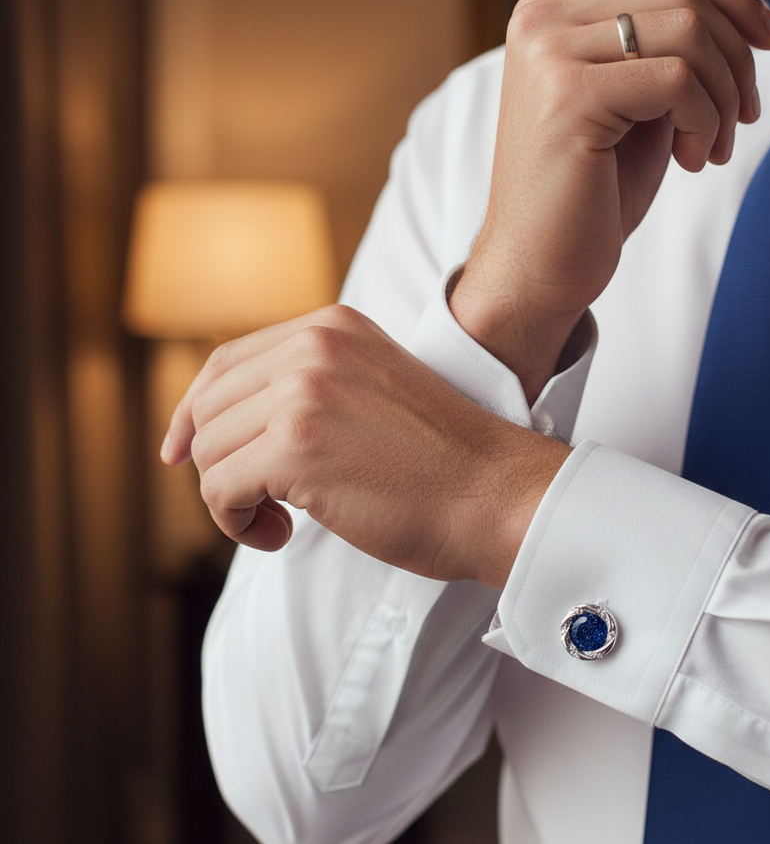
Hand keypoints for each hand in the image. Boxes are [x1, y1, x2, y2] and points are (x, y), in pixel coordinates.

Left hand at [161, 305, 570, 586]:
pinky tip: (281, 534)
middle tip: (255, 503)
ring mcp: (303, 394)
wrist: (496, 493)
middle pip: (208, 408)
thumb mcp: (375, 388)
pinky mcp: (296, 447)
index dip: (193, 411)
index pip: (226, 362)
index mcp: (331, 328)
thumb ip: (314, 385)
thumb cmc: (444, 460)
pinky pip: (219, 489)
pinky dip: (236, 522)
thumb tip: (235, 421)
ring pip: (208, 451)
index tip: (180, 452)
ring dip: (229, 498)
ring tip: (276, 521)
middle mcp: (312, 348)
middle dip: (215, 463)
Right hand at [450, 0, 769, 401]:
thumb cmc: (589, 192)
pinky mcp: (568, 98)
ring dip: (723, 92)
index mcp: (552, 12)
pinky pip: (677, 80)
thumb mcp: (642, 99)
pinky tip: (692, 160)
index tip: (765, 43)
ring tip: (713, 145)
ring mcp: (550, 55)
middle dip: (735, 52)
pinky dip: (704, 121)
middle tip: (743, 114)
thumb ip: (669, 34)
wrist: (537, 267)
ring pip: (687, 30)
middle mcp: (542, 21)